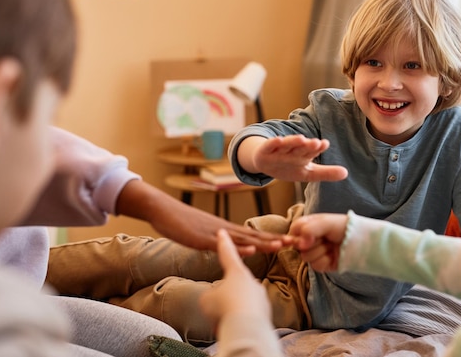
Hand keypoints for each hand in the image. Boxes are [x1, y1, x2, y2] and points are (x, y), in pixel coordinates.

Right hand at [116, 180, 290, 254]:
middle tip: (299, 242)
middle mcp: (224, 230)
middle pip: (255, 235)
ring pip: (243, 238)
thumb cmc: (181, 223)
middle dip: (277, 239)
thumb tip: (231, 250)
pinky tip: (250, 249)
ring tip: (281, 244)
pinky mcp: (201, 238)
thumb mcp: (204, 236)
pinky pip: (222, 244)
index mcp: (227, 231)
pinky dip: (237, 246)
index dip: (274, 239)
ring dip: (263, 241)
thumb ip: (219, 243)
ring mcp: (213, 233)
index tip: (292, 242)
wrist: (162, 209)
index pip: (255, 235)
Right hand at [199, 229, 271, 330]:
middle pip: (234, 286)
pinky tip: (236, 328)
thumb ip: (212, 295)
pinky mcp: (266, 310)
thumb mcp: (208, 299)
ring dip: (232, 312)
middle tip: (219, 311)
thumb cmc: (224, 308)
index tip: (222, 232)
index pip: (227, 253)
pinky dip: (242, 321)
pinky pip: (249, 315)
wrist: (246, 326)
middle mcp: (251, 280)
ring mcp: (260, 295)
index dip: (223, 243)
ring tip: (226, 322)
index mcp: (236, 271)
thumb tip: (218, 298)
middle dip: (224, 299)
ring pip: (241, 303)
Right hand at [244, 135, 347, 181]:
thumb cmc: (289, 167)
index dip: (318, 147)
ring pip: (287, 144)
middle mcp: (292, 150)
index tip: (325, 144)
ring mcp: (279, 150)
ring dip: (293, 141)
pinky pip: (270, 146)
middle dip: (308, 145)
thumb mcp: (308, 173)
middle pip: (301, 147)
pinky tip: (278, 140)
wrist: (264, 164)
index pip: (312, 151)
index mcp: (304, 154)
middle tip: (317, 143)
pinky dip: (273, 143)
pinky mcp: (266, 151)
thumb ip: (326, 173)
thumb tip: (346, 173)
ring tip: (301, 139)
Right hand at [290, 213, 348, 271]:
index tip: (308, 237)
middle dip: (314, 243)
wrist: (361, 240)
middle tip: (326, 238)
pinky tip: (333, 255)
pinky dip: (325, 260)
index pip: (293, 231)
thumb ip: (309, 229)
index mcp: (308, 226)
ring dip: (321, 251)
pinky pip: (315, 266)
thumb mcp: (325, 221)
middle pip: (298, 247)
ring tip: (331, 245)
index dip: (297, 236)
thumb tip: (301, 244)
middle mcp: (309, 239)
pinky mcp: (321, 264)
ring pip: (306, 257)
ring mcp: (315, 252)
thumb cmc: (343, 226)